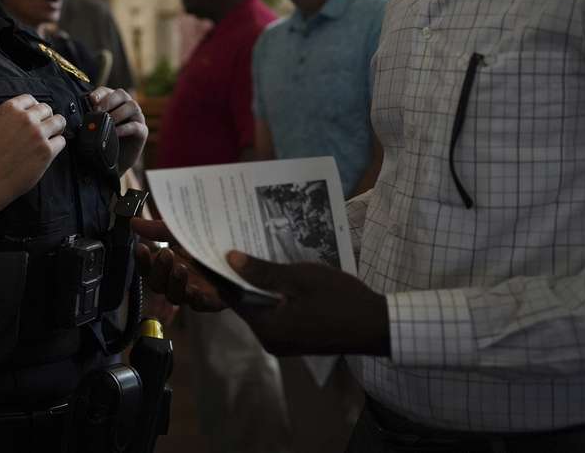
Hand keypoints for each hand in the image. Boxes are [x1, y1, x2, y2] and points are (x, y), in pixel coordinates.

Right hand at [0, 94, 65, 206]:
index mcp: (9, 109)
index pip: (30, 99)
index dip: (32, 108)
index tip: (33, 116)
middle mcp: (26, 118)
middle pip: (47, 109)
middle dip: (45, 118)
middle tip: (42, 128)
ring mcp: (38, 134)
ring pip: (59, 122)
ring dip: (56, 128)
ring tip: (52, 136)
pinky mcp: (47, 151)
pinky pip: (61, 141)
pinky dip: (57, 145)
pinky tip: (49, 150)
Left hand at [87, 87, 146, 170]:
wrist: (114, 163)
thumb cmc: (104, 142)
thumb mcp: (95, 129)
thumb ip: (91, 119)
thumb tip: (79, 114)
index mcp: (114, 102)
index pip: (107, 91)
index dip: (100, 93)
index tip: (91, 99)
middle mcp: (127, 106)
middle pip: (122, 94)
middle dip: (109, 101)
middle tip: (99, 111)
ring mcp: (137, 118)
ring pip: (132, 106)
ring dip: (118, 113)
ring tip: (108, 122)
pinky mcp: (142, 132)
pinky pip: (136, 126)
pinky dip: (125, 128)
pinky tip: (116, 132)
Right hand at [132, 218, 226, 312]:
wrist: (238, 253)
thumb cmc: (207, 243)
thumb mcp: (183, 231)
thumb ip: (160, 229)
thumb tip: (134, 222)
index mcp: (167, 264)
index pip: (147, 267)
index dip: (142, 260)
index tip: (142, 247)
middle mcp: (176, 280)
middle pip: (157, 284)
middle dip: (159, 269)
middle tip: (166, 253)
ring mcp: (192, 291)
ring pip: (175, 295)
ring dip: (175, 282)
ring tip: (181, 268)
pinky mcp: (211, 300)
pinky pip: (199, 304)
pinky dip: (196, 298)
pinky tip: (195, 289)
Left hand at [226, 251, 390, 356]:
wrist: (377, 326)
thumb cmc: (341, 299)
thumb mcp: (301, 278)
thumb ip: (263, 271)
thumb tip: (229, 259)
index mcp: (267, 327)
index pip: (230, 296)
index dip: (217, 271)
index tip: (207, 248)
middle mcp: (269, 339)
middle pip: (242, 303)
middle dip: (234, 275)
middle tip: (225, 243)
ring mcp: (282, 341)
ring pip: (258, 307)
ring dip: (252, 283)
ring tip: (245, 252)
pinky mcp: (294, 338)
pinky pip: (273, 313)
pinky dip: (268, 294)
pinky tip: (270, 273)